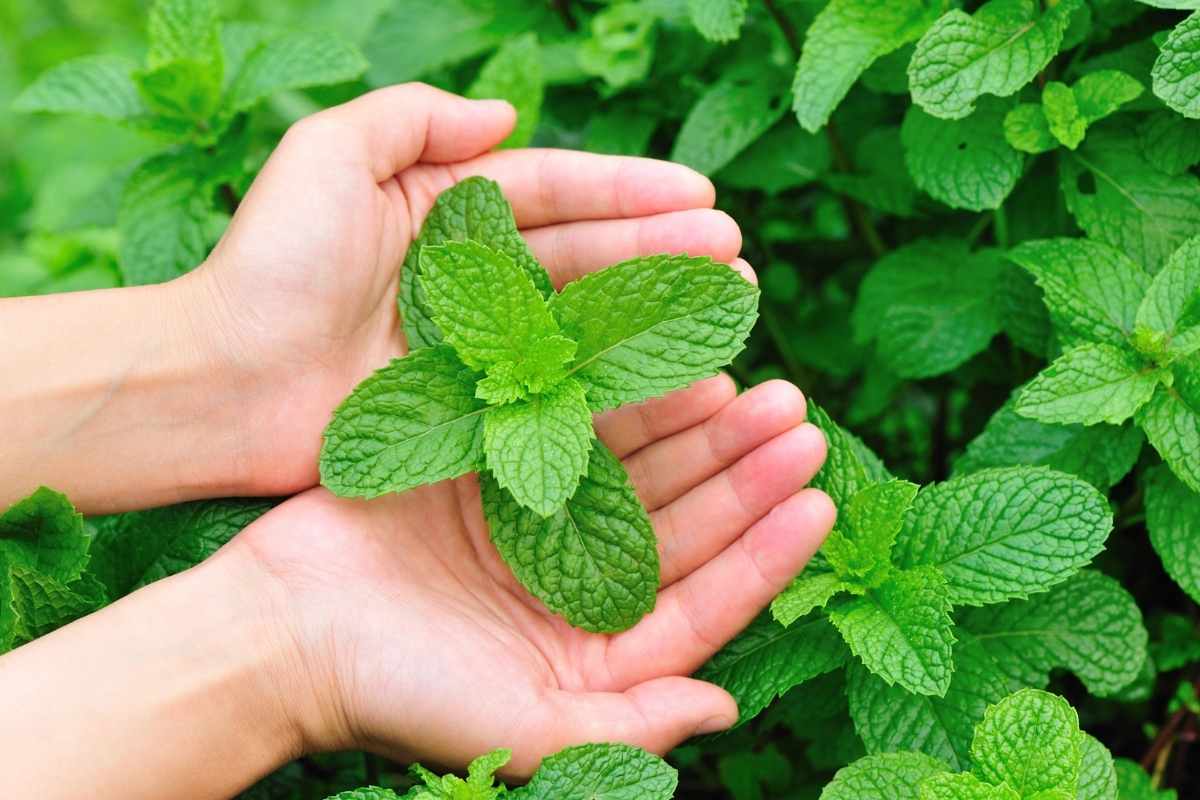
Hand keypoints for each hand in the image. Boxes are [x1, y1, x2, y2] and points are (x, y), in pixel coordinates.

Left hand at [188, 83, 749, 496]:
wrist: (221, 382)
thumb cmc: (271, 265)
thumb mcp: (328, 155)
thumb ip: (413, 117)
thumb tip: (505, 114)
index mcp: (443, 206)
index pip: (555, 189)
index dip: (629, 191)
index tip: (702, 199)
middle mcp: (469, 272)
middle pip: (585, 252)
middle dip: (662, 251)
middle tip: (736, 258)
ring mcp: (474, 342)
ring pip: (582, 317)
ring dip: (654, 310)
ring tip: (729, 305)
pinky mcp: (471, 403)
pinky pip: (555, 383)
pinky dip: (613, 377)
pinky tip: (671, 373)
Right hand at [232, 377, 832, 773]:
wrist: (278, 632)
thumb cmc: (396, 692)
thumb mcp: (519, 731)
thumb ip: (629, 729)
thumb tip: (726, 709)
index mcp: (596, 650)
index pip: (706, 596)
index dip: (767, 549)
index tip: (819, 497)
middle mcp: (577, 582)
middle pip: (684, 519)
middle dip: (744, 469)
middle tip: (796, 413)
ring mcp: (536, 521)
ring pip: (638, 466)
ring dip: (694, 423)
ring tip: (748, 380)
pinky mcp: (491, 470)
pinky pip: (569, 426)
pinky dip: (615, 396)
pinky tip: (659, 361)